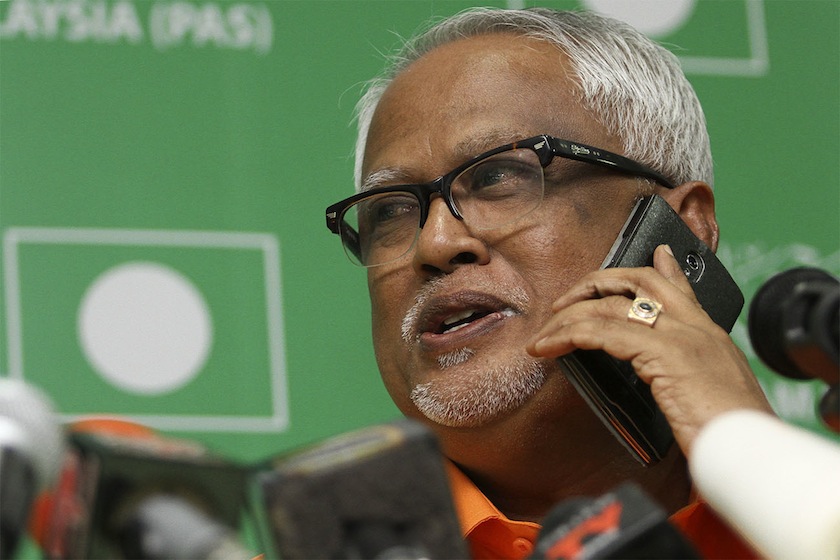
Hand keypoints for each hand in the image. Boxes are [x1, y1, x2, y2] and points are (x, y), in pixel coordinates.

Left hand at [526, 244, 772, 456]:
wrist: (751, 450)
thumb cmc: (731, 433)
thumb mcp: (714, 396)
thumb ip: (690, 378)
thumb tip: (672, 382)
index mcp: (710, 334)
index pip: (681, 287)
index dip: (663, 265)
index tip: (655, 252)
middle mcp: (696, 326)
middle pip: (639, 281)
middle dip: (594, 283)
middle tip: (563, 301)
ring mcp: (681, 335)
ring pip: (610, 307)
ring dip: (567, 318)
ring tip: (543, 335)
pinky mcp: (663, 352)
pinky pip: (602, 332)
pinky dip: (569, 336)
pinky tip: (550, 347)